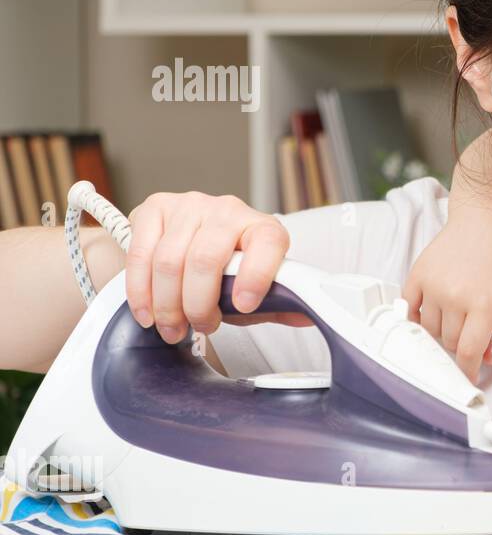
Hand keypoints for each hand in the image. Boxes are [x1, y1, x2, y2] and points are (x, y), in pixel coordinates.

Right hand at [125, 191, 307, 342]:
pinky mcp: (155, 209)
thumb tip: (307, 314)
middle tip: (198, 327)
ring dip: (167, 304)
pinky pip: (141, 253)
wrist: (196, 240)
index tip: (245, 304)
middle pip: (205, 259)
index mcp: (263, 228)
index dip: (257, 275)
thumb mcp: (259, 289)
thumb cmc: (232, 271)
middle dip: (198, 304)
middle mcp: (227, 210)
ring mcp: (189, 206)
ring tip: (172, 327)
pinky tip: (148, 312)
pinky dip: (141, 290)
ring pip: (169, 261)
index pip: (267, 243)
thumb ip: (280, 302)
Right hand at [402, 209, 491, 385]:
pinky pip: (409, 309)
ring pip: (429, 329)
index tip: (469, 379)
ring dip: (441, 333)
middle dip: (460, 346)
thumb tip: (486, 359)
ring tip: (455, 318)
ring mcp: (433, 285)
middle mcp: (454, 297)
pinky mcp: (417, 274)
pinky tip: (429, 317)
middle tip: (469, 335)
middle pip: (449, 342)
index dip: (468, 371)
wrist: (485, 216)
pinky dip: (417, 318)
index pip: (468, 351)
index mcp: (483, 304)